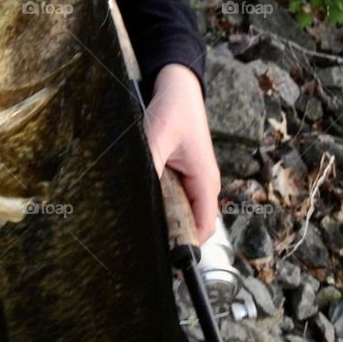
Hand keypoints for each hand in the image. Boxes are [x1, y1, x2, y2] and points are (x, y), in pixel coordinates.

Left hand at [144, 63, 220, 243]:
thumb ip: (149, 165)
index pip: (203, 228)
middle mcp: (203, 186)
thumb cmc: (174, 109)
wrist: (177, 87)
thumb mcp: (157, 136)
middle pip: (190, 225)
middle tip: (138, 240)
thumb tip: (139, 193)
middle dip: (169, 235)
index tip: (159, 255)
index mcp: (206, 182)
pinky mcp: (182, 176)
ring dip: (162, 218)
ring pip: (180, 213)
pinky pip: (172, 199)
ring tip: (136, 222)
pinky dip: (158, 203)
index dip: (185, 245)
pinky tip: (140, 202)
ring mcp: (193, 182)